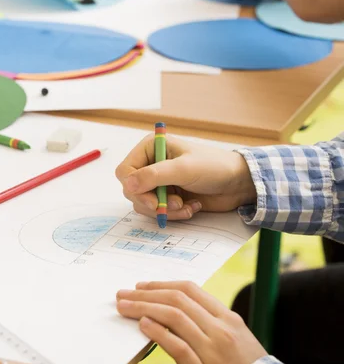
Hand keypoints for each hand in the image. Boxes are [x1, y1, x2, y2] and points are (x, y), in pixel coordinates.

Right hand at [115, 135, 255, 219]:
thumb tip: (127, 184)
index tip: (152, 200)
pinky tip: (191, 207)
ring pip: (144, 204)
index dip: (133, 187)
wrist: (237, 183)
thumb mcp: (183, 169)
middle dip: (152, 202)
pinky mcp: (168, 197)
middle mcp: (151, 164)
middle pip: (132, 190)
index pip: (125, 171)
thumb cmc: (213, 167)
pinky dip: (173, 214)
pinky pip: (158, 211)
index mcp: (150, 148)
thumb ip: (153, 176)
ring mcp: (159, 182)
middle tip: (173, 205)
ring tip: (185, 206)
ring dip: (165, 210)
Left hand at [117, 281, 265, 363]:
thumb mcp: (235, 337)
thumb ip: (210, 322)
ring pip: (174, 317)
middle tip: (125, 293)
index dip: (163, 284)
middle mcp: (219, 329)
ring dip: (144, 308)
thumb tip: (177, 310)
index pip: (190, 290)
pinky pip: (176, 346)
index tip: (143, 285)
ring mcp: (212, 350)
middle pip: (177, 300)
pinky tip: (142, 325)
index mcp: (227, 317)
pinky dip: (157, 332)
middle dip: (147, 293)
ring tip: (125, 307)